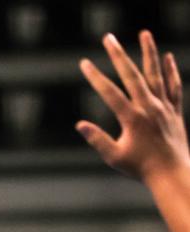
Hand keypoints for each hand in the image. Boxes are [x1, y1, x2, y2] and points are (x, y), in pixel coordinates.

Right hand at [77, 31, 188, 182]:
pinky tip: (166, 57)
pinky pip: (174, 86)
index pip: (110, 92)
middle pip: (132, 75)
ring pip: (156, 74)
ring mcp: (164, 107)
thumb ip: (97, 139)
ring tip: (144, 34)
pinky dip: (171, 71)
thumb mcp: (114, 157)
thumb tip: (80, 125)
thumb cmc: (140, 168)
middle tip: (108, 38)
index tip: (85, 63)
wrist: (173, 174)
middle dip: (119, 55)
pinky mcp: (174, 110)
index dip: (95, 76)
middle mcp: (149, 108)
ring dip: (149, 52)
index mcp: (132, 119)